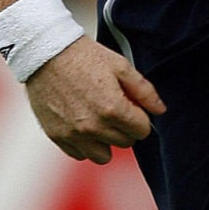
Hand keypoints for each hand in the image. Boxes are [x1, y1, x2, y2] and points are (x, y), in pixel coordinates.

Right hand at [24, 36, 165, 162]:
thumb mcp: (120, 65)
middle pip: (125, 143)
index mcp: (113, 108)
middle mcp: (93, 127)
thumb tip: (161, 110)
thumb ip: (144, 90)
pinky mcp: (57, 137)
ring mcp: (74, 135)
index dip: (141, 117)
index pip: (142, 130)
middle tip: (115, 106)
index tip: (132, 105)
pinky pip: (80, 154)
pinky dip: (85, 143)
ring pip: (103, 156)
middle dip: (125, 126)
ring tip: (100, 118)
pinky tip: (83, 121)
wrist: (48, 53)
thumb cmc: (86, 57)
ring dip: (106, 140)